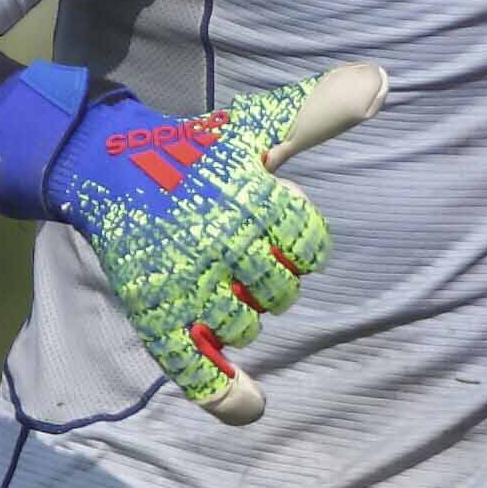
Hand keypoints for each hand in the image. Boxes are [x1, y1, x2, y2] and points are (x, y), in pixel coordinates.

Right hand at [46, 63, 387, 423]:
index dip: (299, 241)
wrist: (104, 168)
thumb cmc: (195, 155)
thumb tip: (382, 81)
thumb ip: (319, 111)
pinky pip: (196, 370)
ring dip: (243, 313)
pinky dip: (225, 396)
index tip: (271, 224)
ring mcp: (181, 282)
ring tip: (214, 280)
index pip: (310, 243)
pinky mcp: (153, 316)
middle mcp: (213, 237)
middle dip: (272, 277)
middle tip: (235, 251)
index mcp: (245, 193)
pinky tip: (251, 406)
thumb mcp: (256, 128)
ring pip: (248, 325)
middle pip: (283, 288)